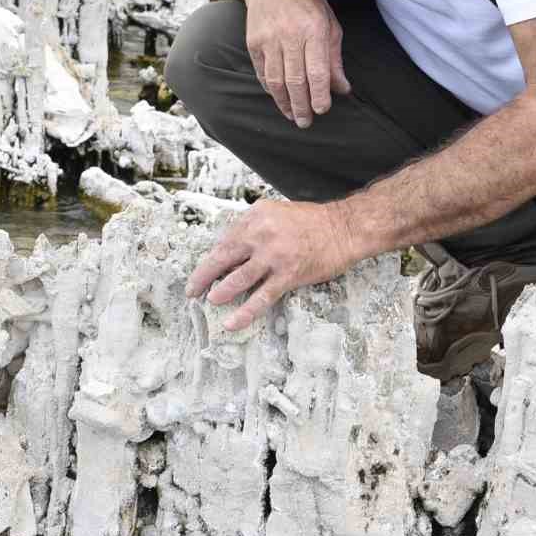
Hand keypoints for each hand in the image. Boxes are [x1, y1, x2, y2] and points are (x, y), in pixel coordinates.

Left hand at [185, 201, 356, 329]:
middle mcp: (261, 234)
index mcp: (255, 217)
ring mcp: (274, 256)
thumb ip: (253, 229)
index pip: (225, 241)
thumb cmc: (311, 222)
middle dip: (203, 276)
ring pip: (238, 279)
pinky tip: (232, 322)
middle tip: (191, 289)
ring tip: (210, 301)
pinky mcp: (288, 275)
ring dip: (221, 292)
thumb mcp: (275, 213)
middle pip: (223, 257)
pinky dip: (245, 312)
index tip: (202, 271)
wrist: (343, 228)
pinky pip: (261, 297)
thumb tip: (231, 252)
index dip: (211, 259)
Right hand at [239, 0, 350, 128]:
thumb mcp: (329, 22)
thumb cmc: (306, 0)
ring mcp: (269, 39)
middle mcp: (290, 35)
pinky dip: (271, 89)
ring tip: (293, 115)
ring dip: (285, 103)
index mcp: (314, 29)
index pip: (317, 71)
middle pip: (295, 81)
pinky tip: (279, 98)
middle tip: (307, 122)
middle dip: (302, 106)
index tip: (323, 110)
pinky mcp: (254, 42)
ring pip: (276, 80)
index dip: (320, 94)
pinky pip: (262, 72)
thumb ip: (334, 58)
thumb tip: (342, 89)